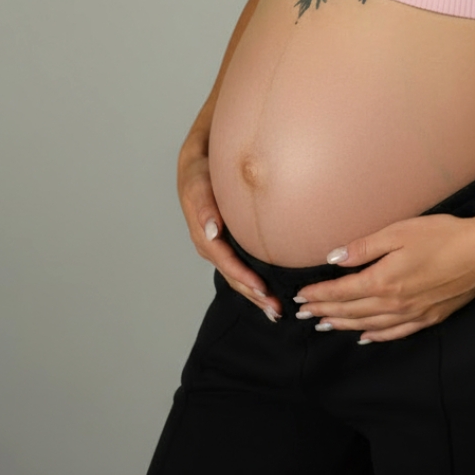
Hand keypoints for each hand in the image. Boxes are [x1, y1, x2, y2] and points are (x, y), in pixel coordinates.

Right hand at [177, 149, 281, 321]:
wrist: (197, 162)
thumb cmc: (199, 174)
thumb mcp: (198, 186)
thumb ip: (204, 208)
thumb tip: (211, 231)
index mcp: (204, 237)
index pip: (227, 264)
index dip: (245, 279)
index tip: (263, 290)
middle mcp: (211, 246)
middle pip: (233, 277)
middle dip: (254, 296)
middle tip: (276, 311)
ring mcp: (218, 247)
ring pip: (237, 276)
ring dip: (255, 294)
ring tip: (275, 309)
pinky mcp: (227, 242)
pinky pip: (240, 266)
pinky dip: (253, 280)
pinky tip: (267, 287)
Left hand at [294, 210, 474, 342]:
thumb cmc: (442, 235)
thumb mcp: (400, 232)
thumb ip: (365, 247)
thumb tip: (334, 258)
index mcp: (384, 280)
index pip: (342, 291)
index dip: (319, 295)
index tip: (301, 296)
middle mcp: (394, 303)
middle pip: (351, 311)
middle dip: (324, 311)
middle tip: (303, 314)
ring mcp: (412, 314)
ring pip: (369, 325)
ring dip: (344, 325)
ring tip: (324, 325)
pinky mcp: (428, 319)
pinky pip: (394, 333)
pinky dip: (375, 336)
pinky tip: (365, 337)